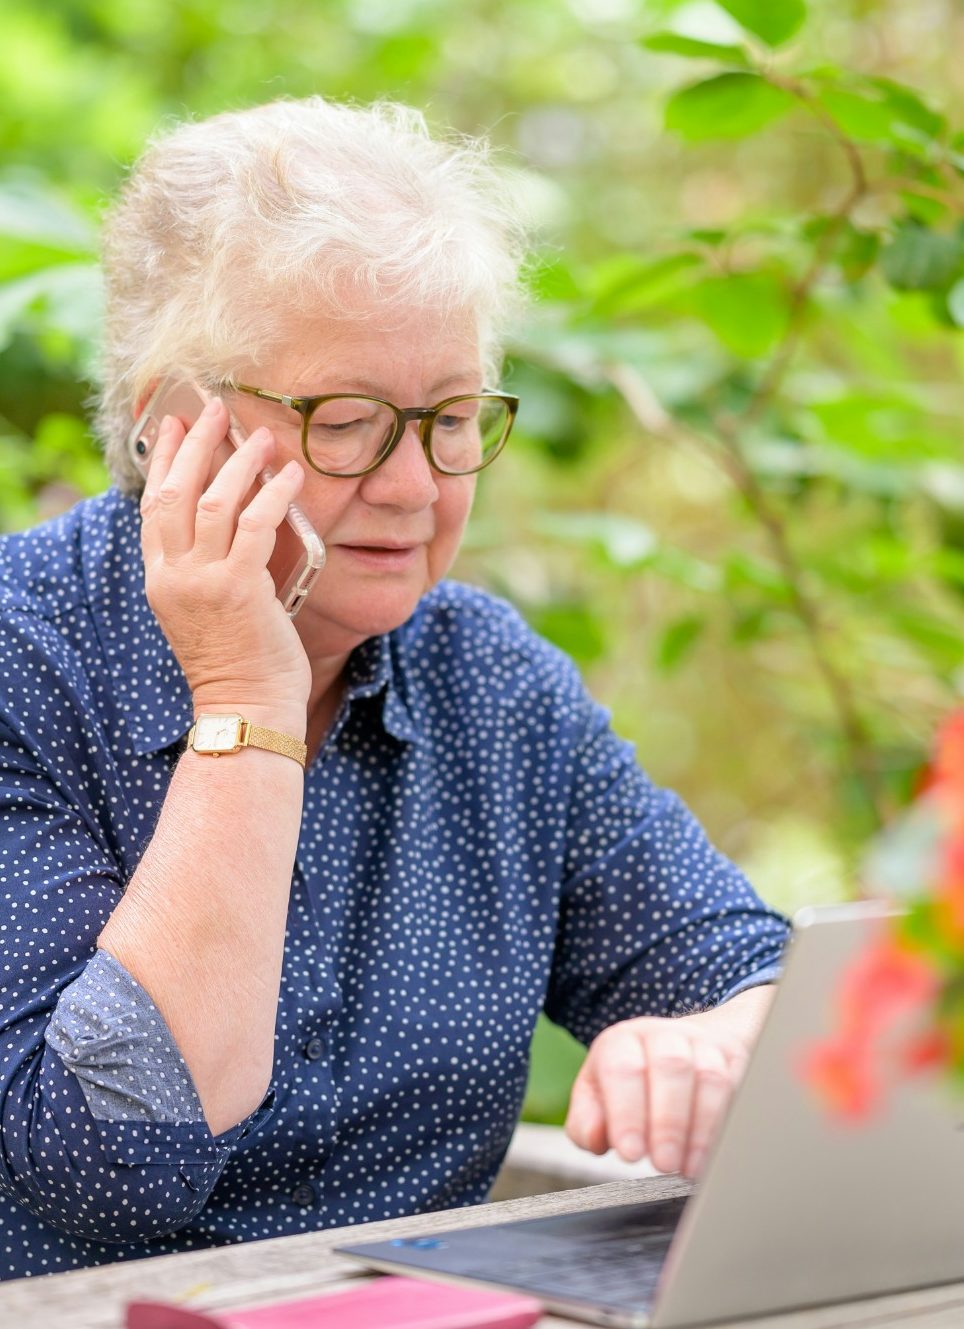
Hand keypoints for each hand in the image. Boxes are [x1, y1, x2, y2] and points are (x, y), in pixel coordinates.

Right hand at [139, 400, 311, 720]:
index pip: (153, 506)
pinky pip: (256, 525)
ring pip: (214, 500)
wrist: (246, 707)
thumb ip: (205, 568)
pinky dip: (274, 494)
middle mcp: (174, 576)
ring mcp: (204, 581)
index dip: (166, 460)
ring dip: (239, 461)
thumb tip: (233, 521)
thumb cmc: (239, 662)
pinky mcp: (239, 588)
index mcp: (161, 579)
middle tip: (217, 409)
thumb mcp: (206, 610)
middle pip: (176, 491)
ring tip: (262, 436)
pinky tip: (291, 476)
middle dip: (196, 443)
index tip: (177, 424)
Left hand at [564, 987, 773, 1178]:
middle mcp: (663, 1035)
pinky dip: (729, 1124)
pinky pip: (740, 1088)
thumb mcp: (596, 1097)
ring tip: (689, 1168)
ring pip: (709, 1076)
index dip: (627, 1113)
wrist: (679, 1048)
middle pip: (670, 1067)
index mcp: (622, 1041)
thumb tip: (597, 1137)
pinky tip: (718, 1155)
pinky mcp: (734, 1060)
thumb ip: (586, 1122)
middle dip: (668, 1122)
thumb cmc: (630, 1086)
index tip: (631, 1154)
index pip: (622, 1069)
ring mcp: (702, 1044)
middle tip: (664, 1164)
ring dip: (702, 1128)